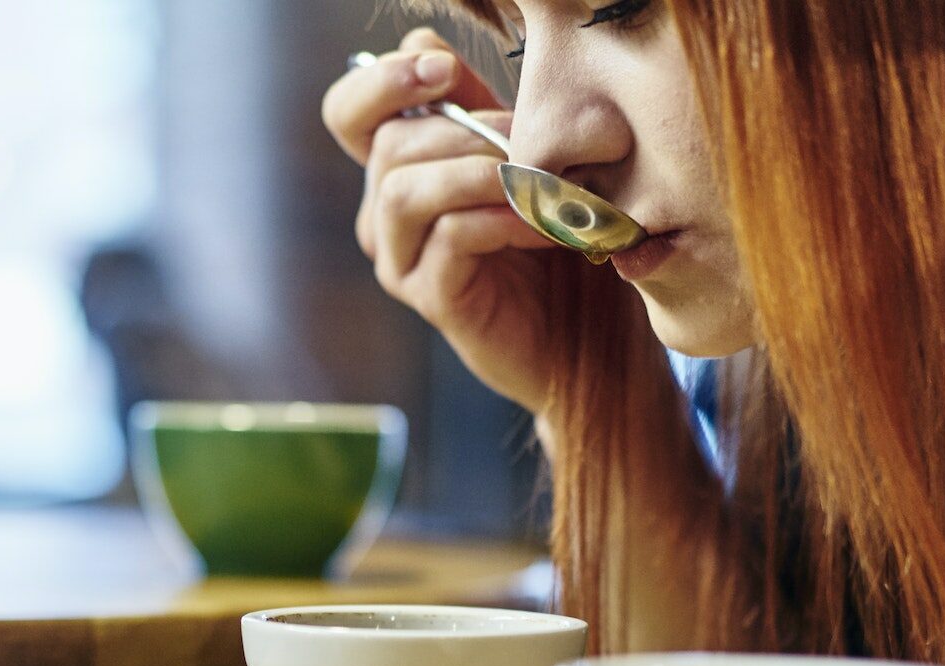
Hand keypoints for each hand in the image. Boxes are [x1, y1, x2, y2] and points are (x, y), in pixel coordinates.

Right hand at [323, 28, 642, 413]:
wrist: (593, 340)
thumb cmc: (561, 242)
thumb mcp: (524, 157)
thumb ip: (479, 108)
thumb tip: (426, 45)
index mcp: (399, 171)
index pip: (351, 112)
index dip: (382, 82)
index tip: (443, 70)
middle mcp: (385, 216)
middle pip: (388, 145)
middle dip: (466, 130)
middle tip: (531, 142)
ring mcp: (403, 261)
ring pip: (404, 190)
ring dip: (480, 173)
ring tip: (539, 184)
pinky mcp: (433, 299)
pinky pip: (450, 238)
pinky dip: (505, 221)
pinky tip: (548, 227)